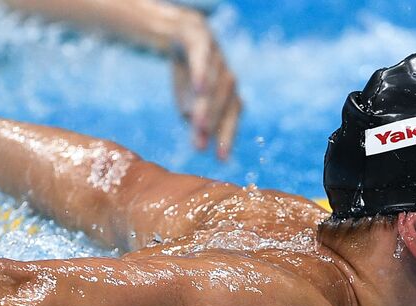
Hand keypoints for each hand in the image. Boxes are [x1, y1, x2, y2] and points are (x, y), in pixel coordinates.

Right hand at [170, 11, 240, 159]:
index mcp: (229, 96)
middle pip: (225, 104)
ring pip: (216, 84)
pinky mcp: (201, 42)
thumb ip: (198, 123)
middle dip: (214, 125)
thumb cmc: (191, 77)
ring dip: (208, 106)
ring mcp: (217, 60)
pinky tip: (198, 88)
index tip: (221, 160)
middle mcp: (228, 79)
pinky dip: (203, 73)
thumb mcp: (190, 104)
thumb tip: (201, 144)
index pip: (231, 120)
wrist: (184, 36)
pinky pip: (203, 59)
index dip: (227, 139)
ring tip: (198, 124)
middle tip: (201, 146)